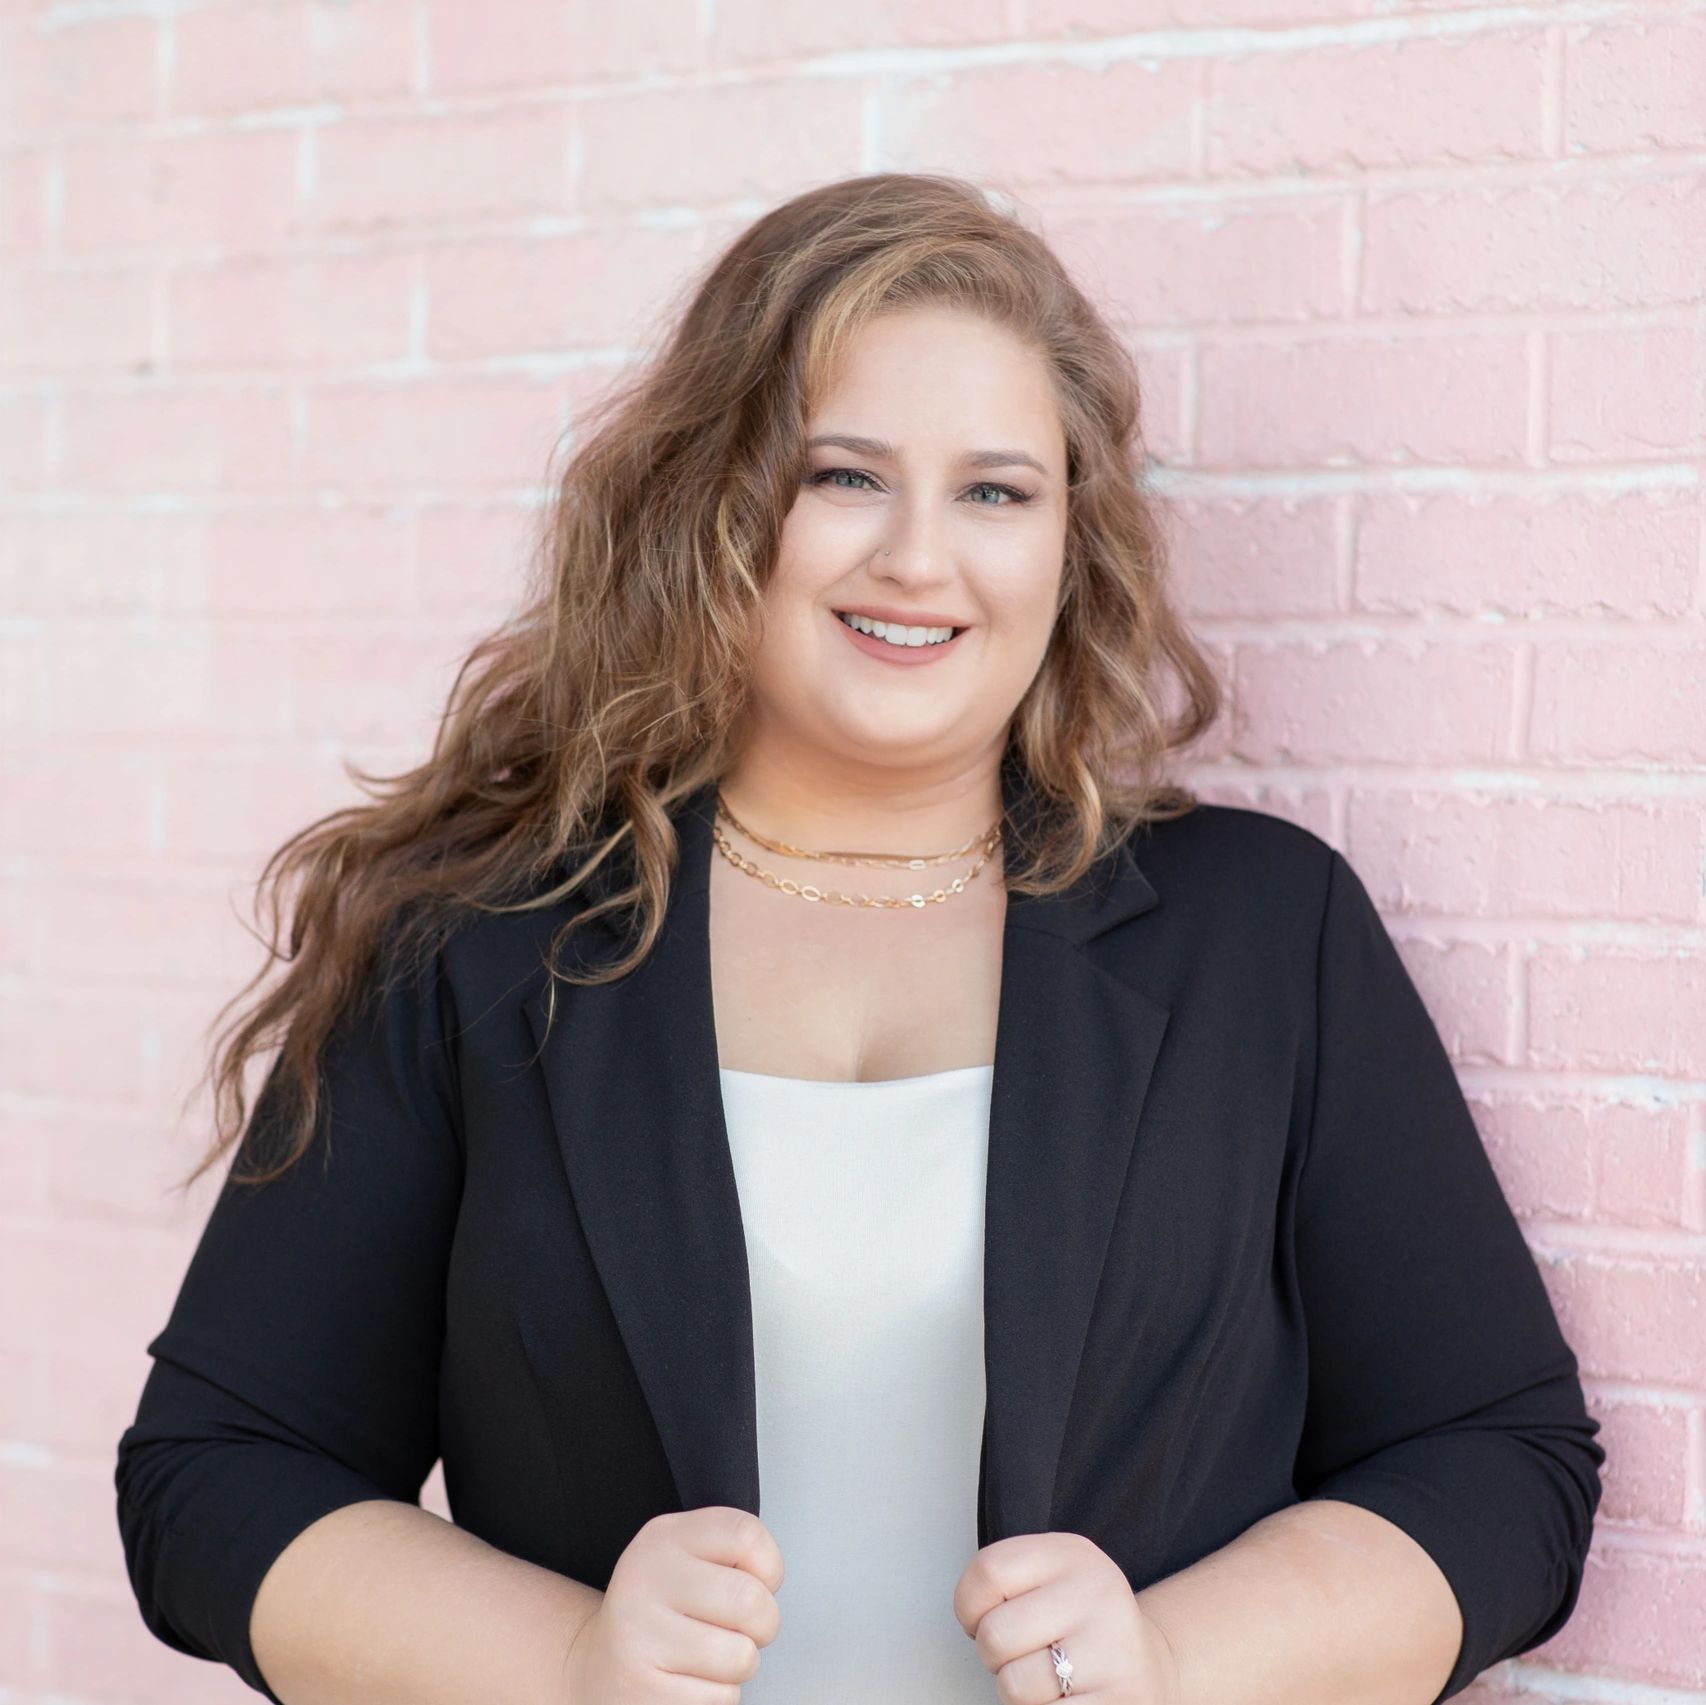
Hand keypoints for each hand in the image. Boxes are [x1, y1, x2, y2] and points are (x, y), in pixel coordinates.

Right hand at [562, 1506, 783, 1700]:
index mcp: (663, 1538)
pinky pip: (720, 1699)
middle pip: (752, 1600)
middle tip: (739, 1629)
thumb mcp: (687, 1560)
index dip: (769, 1567)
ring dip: (738, 1667)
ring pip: (741, 1657)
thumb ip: (730, 1553)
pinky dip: (717, 1697)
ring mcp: (638, 1637)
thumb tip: (768, 1580)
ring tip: (708, 1657)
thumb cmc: (662, 1614)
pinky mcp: (643, 1692)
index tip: (758, 1582)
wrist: (597, 1666)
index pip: (745, 1535)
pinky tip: (687, 1683)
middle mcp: (644, 1579)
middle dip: (763, 1626)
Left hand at [953, 1531, 1181, 1702]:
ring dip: (1017, 1692)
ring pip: (1014, 1685)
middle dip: (993, 1656)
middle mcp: (1097, 1593)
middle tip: (1020, 1653)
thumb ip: (1007, 1581)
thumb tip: (970, 1616)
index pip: (989, 1571)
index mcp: (1072, 1555)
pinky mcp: (1118, 1702)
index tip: (982, 1618)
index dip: (969, 1605)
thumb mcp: (1049, 1578)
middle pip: (995, 1634)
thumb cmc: (1077, 1623)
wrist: (1144, 1664)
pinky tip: (1065, 1698)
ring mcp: (1112, 1650)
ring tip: (1044, 1677)